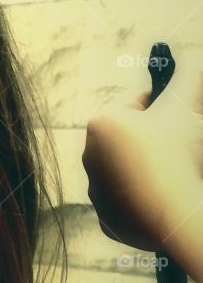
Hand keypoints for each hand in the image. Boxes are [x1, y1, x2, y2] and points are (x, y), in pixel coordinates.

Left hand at [82, 52, 202, 258]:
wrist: (179, 214)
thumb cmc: (180, 156)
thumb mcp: (186, 110)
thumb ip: (187, 80)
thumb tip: (193, 61)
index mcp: (102, 123)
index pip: (134, 101)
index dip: (160, 101)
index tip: (177, 107)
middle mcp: (90, 156)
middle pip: (129, 137)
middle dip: (153, 135)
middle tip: (182, 139)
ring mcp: (97, 191)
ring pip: (127, 170)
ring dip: (147, 166)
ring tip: (177, 169)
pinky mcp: (109, 221)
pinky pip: (129, 204)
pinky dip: (145, 199)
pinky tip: (165, 196)